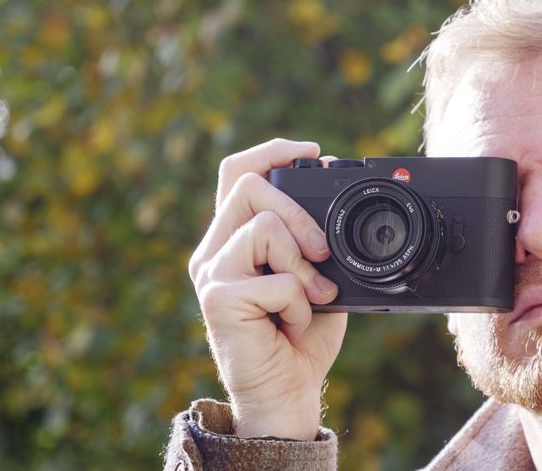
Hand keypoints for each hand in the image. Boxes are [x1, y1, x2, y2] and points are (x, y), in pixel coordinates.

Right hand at [188, 138, 347, 439]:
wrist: (288, 392)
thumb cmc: (301, 336)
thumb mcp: (315, 275)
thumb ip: (311, 238)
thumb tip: (330, 189)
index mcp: (235, 238)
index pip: (237, 173)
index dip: (270, 151)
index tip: (312, 151)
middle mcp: (215, 250)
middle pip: (249, 184)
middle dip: (300, 212)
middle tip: (321, 253)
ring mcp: (211, 273)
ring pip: (264, 225)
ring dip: (303, 265)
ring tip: (310, 298)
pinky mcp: (217, 299)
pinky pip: (276, 278)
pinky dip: (299, 302)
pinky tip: (291, 323)